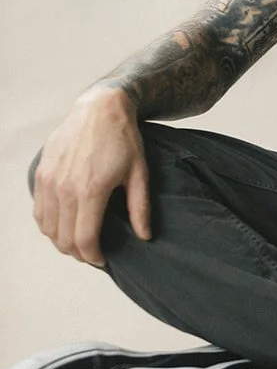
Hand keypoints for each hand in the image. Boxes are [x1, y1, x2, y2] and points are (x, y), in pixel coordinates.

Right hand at [33, 87, 151, 266]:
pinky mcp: (41, 172)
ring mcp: (50, 180)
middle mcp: (65, 187)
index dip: (93, 256)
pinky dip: (48, 224)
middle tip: (92, 253)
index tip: (102, 260)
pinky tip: (63, 224)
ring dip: (61, 241)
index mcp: (91, 190)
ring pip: (48, 227)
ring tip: (78, 241)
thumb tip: (145, 237)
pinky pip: (39, 210)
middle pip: (64, 238)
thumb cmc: (123, 139)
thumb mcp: (139, 173)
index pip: (84, 239)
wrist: (100, 108)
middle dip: (78, 253)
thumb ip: (140, 208)